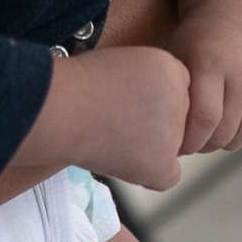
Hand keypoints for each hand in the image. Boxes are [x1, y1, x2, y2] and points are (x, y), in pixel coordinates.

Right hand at [71, 47, 190, 190]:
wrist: (60, 109)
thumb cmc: (75, 86)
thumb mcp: (119, 66)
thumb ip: (143, 83)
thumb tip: (147, 112)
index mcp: (171, 66)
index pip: (171, 95)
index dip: (146, 104)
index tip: (120, 104)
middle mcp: (181, 97)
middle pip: (173, 122)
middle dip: (150, 126)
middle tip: (114, 123)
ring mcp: (175, 131)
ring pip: (171, 148)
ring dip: (147, 148)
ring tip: (111, 138)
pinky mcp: (163, 162)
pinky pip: (169, 175)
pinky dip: (149, 174)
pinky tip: (124, 161)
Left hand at [170, 13, 241, 155]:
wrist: (235, 17)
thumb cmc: (194, 46)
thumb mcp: (175, 60)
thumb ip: (170, 96)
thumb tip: (165, 145)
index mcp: (211, 63)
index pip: (204, 119)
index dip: (189, 140)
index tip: (177, 143)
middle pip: (222, 134)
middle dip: (202, 143)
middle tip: (191, 134)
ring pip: (239, 140)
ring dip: (221, 139)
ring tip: (212, 120)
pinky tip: (236, 116)